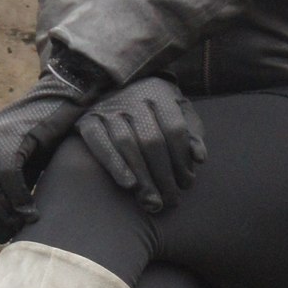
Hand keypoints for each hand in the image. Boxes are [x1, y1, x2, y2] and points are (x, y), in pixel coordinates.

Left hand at [0, 51, 107, 240]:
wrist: (61, 97)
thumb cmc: (46, 133)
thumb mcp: (24, 162)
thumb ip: (14, 184)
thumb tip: (14, 217)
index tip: (4, 234)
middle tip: (13, 235)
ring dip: (3, 213)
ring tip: (23, 225)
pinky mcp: (12, 138)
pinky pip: (8, 175)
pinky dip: (18, 198)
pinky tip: (33, 212)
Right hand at [77, 77, 206, 213]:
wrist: (111, 86)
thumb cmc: (154, 108)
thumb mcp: (178, 111)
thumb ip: (190, 133)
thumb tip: (199, 158)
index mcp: (159, 93)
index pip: (174, 129)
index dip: (182, 160)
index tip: (187, 184)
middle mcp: (133, 98)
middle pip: (152, 140)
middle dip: (164, 175)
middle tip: (171, 201)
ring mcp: (109, 108)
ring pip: (127, 144)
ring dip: (142, 176)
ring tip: (153, 202)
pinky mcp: (88, 120)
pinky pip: (99, 143)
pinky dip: (114, 164)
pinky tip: (128, 185)